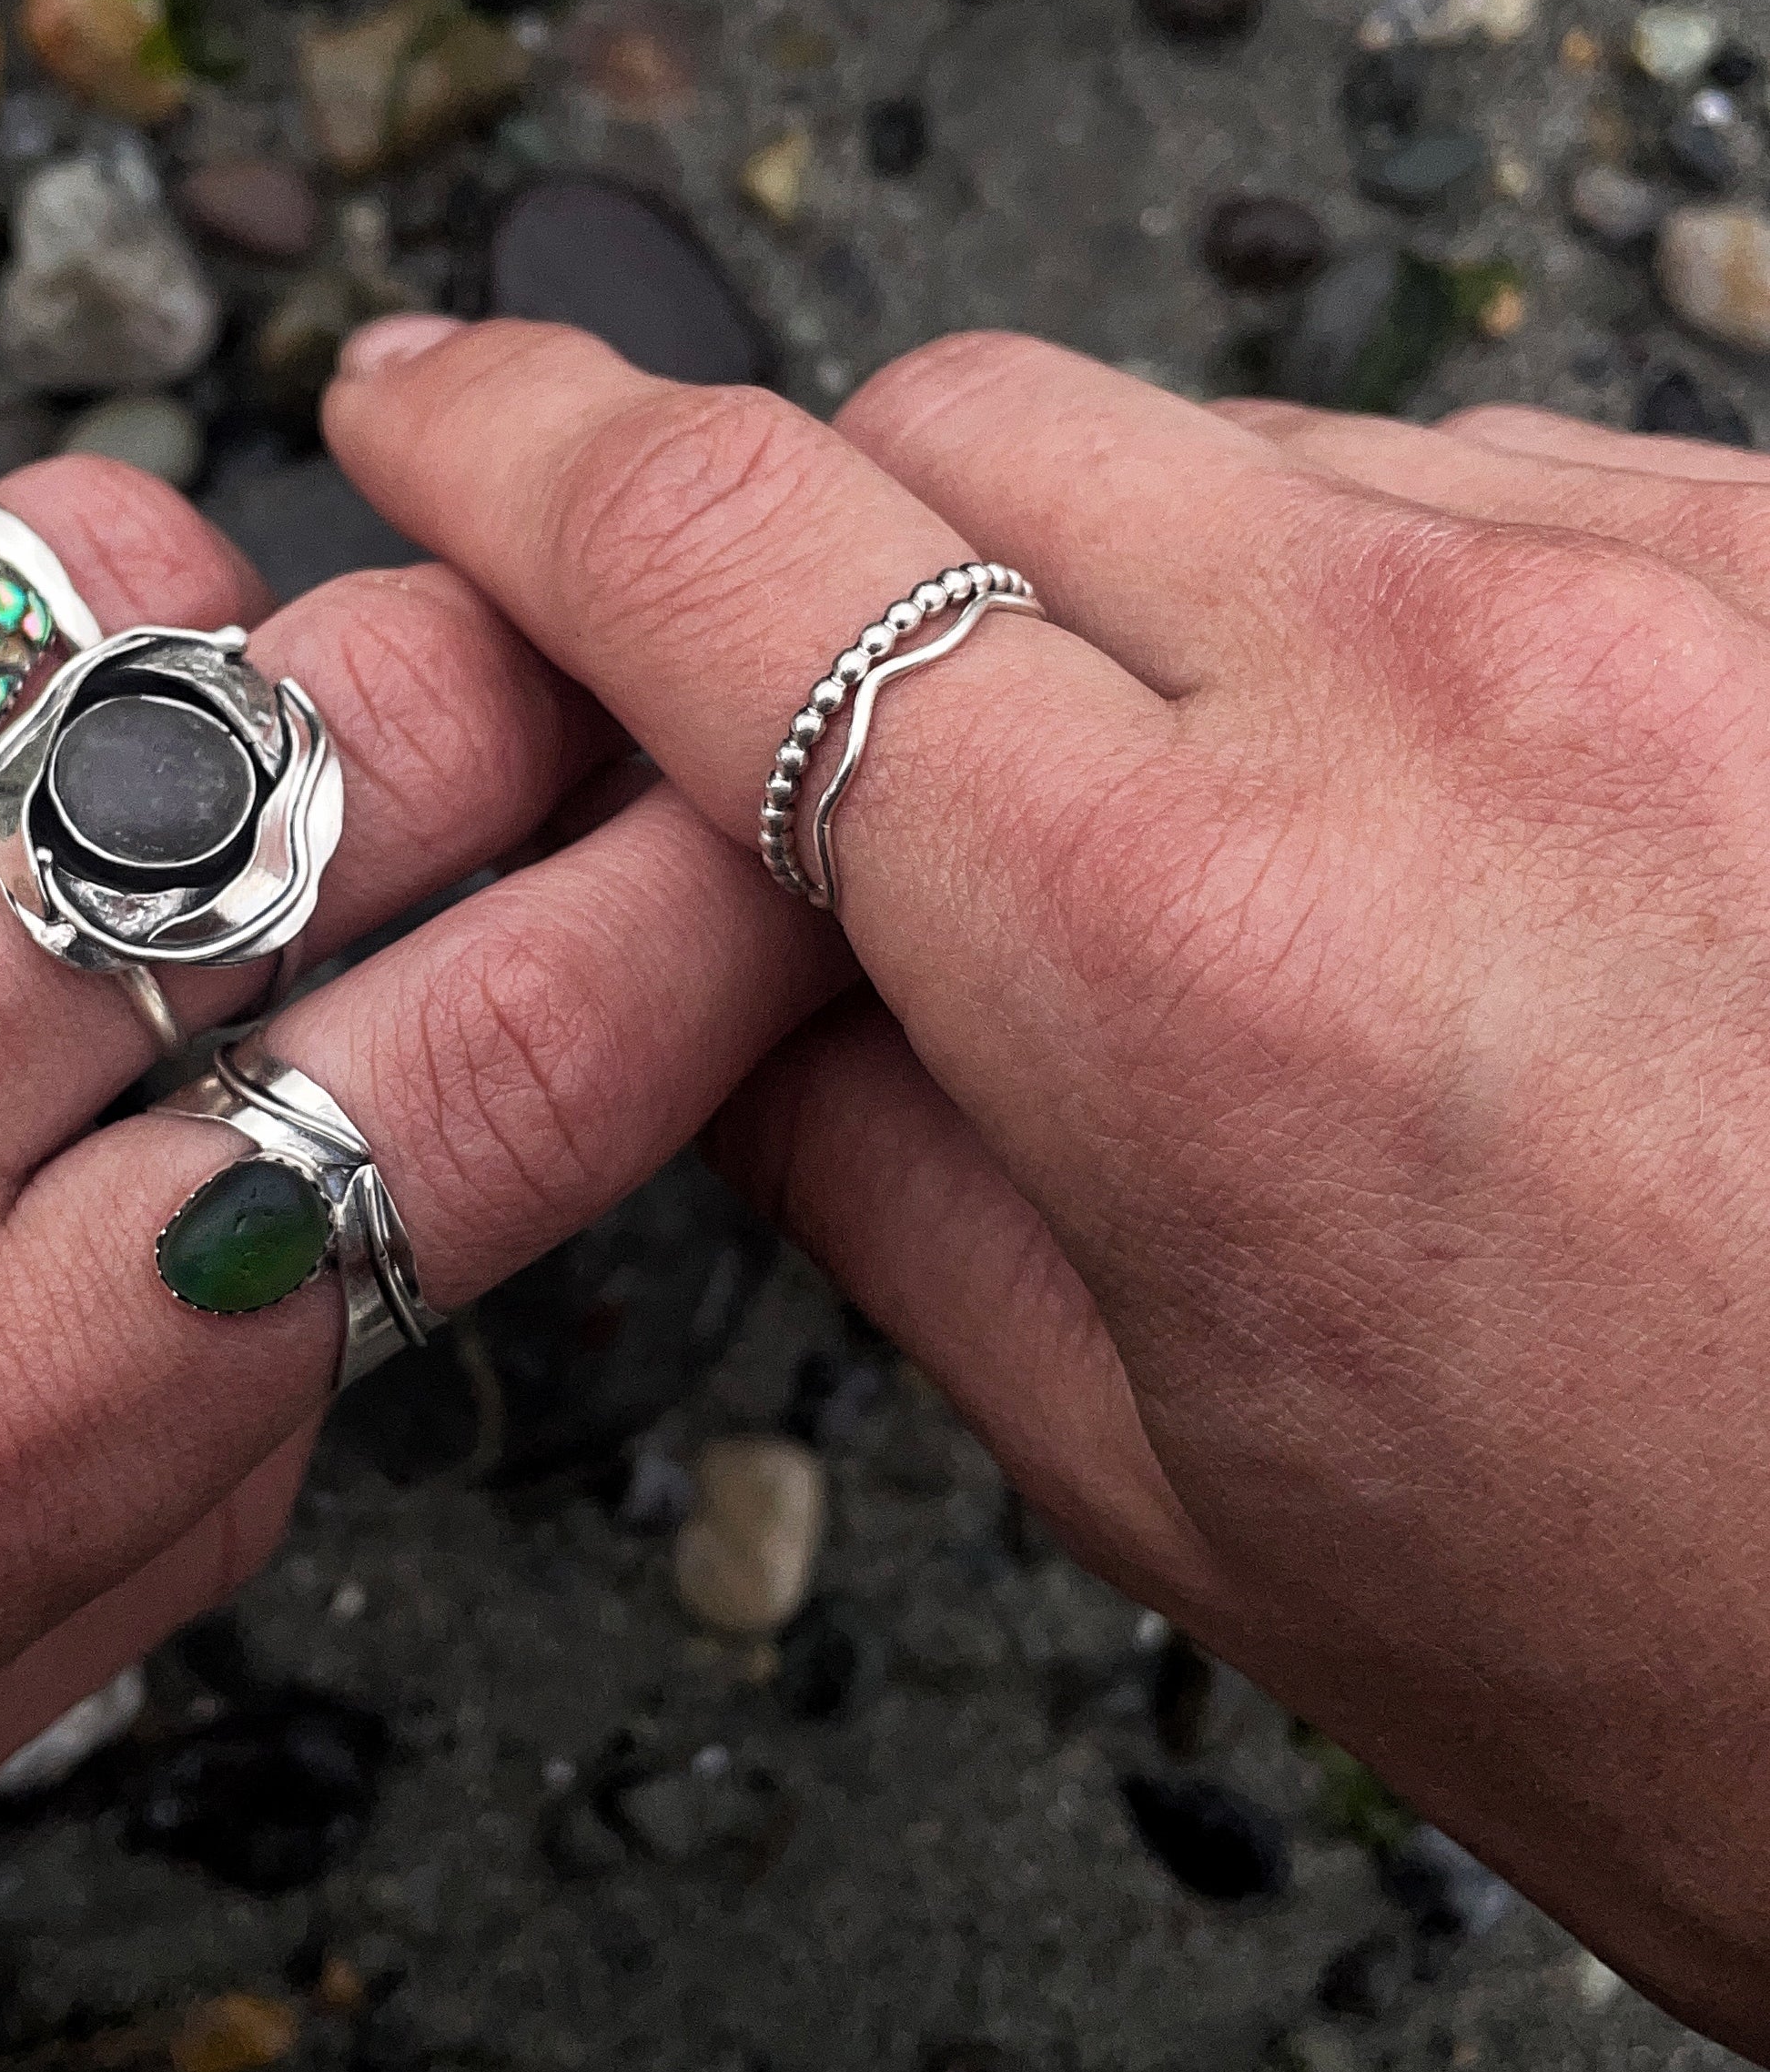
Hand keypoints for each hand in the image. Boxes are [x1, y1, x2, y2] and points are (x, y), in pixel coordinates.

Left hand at [0, 393, 842, 2003]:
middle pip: (380, 728)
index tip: (782, 827)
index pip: (508, 1070)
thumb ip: (142, 1514)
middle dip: (503, 717)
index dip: (723, 904)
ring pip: (109, 553)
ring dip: (160, 647)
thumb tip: (335, 1234)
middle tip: (453, 762)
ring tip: (46, 762)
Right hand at [330, 316, 1769, 2059]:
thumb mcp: (1191, 1486)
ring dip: (1141, 591)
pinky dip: (1383, 606)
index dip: (521, 452)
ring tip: (1243, 866)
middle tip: (834, 730)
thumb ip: (884, 1172)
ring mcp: (1682, 586)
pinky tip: (1460, 828)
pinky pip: (1490, 478)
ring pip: (1235, 438)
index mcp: (1192, 963)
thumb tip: (721, 954)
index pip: (729, 555)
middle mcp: (1441, 686)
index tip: (431, 404)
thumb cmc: (1733, 1667)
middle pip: (963, 420)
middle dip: (832, 538)